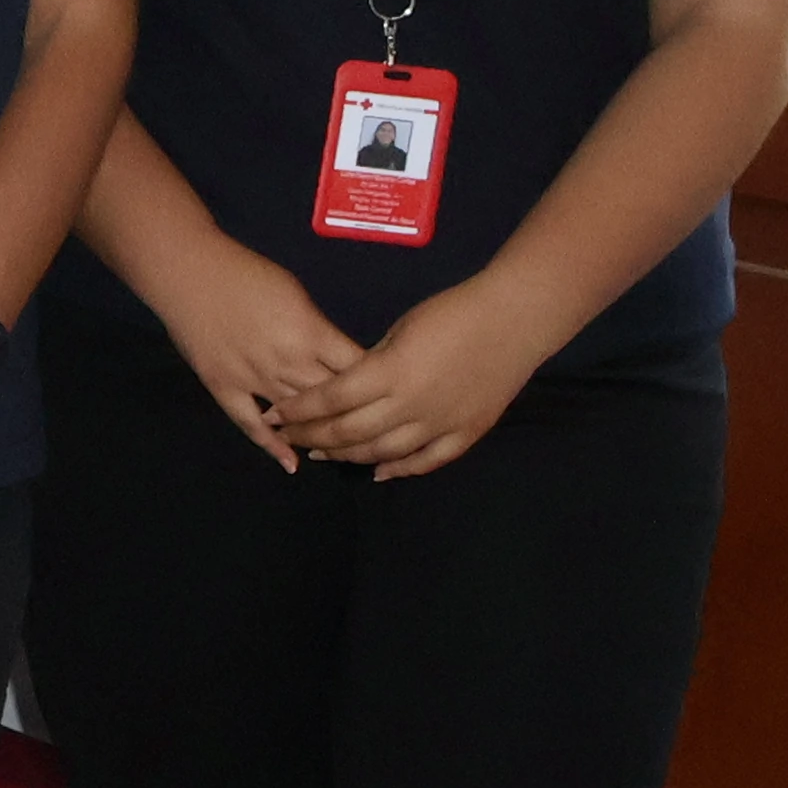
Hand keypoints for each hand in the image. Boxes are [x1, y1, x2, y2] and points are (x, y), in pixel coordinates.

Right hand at [145, 235, 363, 469]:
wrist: (188, 272)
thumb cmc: (246, 273)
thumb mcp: (297, 293)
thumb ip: (317, 329)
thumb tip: (331, 355)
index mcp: (311, 334)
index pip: (357, 370)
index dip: (376, 386)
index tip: (388, 396)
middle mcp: (288, 363)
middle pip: (332, 399)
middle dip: (354, 414)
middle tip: (371, 429)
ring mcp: (253, 379)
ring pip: (297, 417)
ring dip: (318, 433)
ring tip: (340, 448)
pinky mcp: (224, 387)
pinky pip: (250, 423)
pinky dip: (271, 445)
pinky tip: (290, 463)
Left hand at [278, 281, 540, 480]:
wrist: (515, 320)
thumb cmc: (452, 314)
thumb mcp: (398, 332)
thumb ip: (371, 366)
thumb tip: (346, 389)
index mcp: (387, 374)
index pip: (329, 400)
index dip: (297, 410)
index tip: (273, 415)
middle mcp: (409, 406)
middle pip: (348, 432)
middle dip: (311, 435)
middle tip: (288, 437)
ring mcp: (439, 424)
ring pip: (382, 453)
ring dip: (347, 456)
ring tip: (322, 453)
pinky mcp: (466, 432)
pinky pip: (427, 461)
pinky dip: (400, 470)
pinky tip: (378, 473)